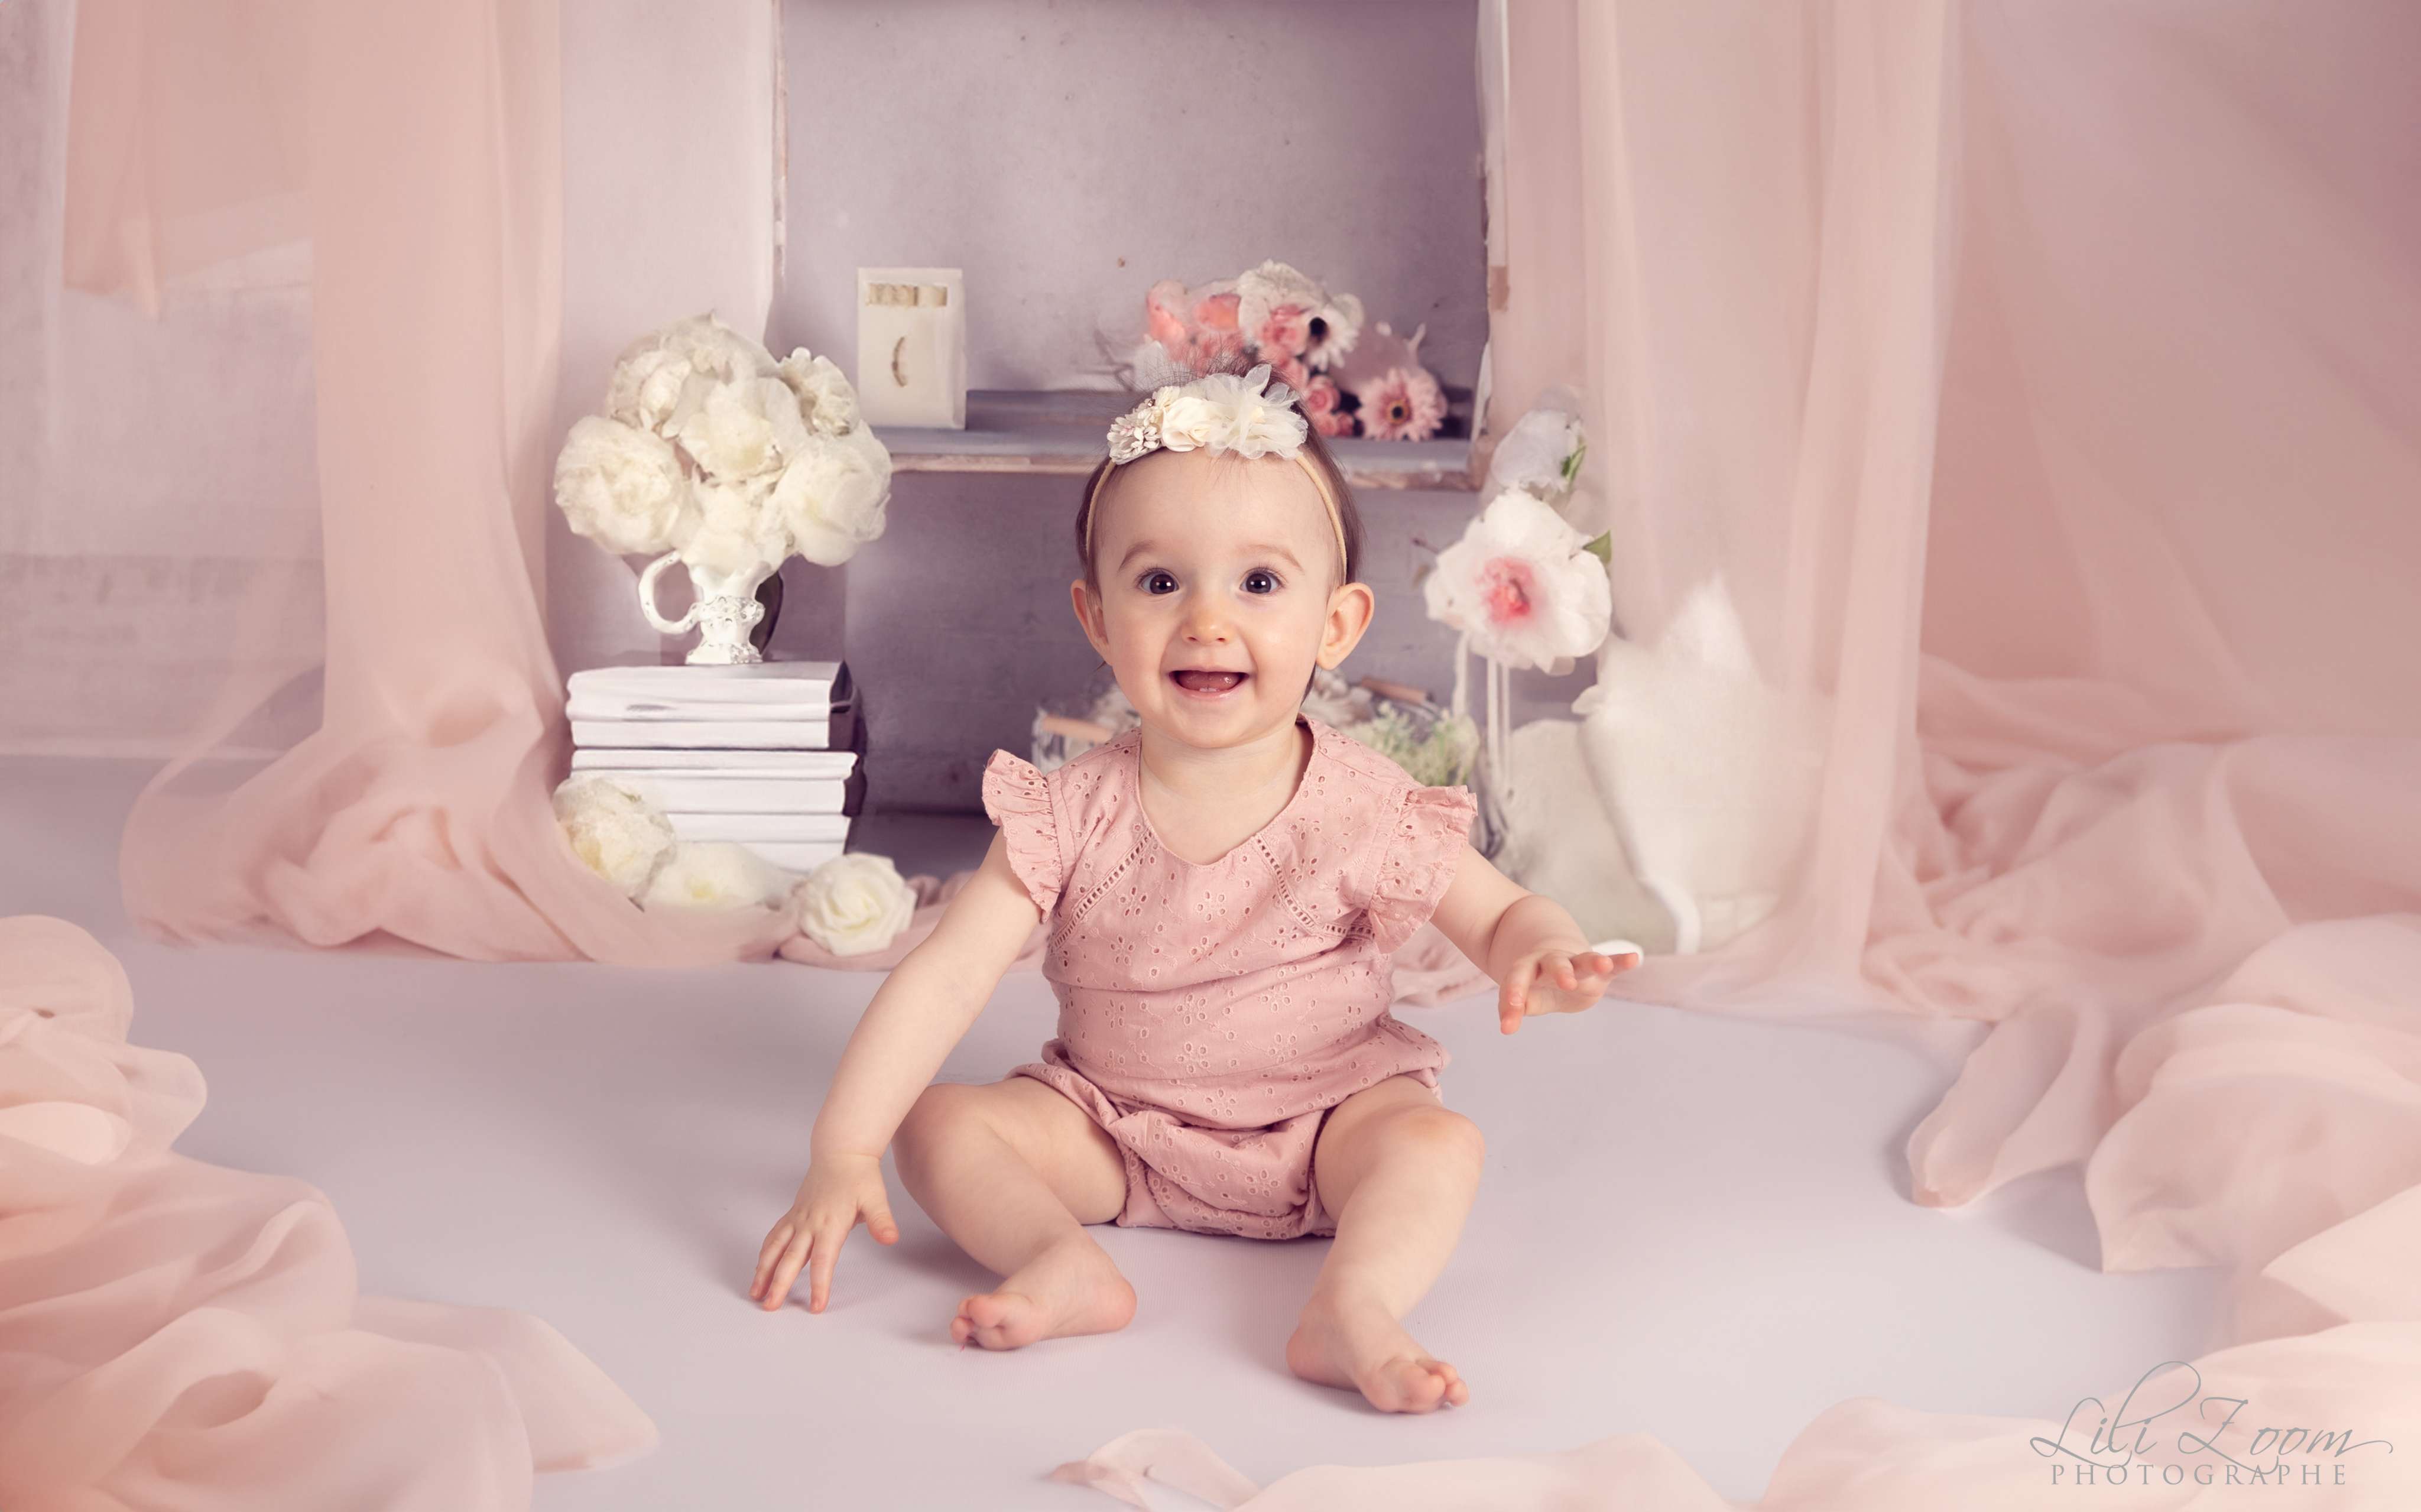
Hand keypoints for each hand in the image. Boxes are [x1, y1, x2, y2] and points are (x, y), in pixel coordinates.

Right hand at [751, 1151, 899, 1312]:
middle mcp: (810, 1223)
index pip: (823, 1260)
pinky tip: (761, 1268)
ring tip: (755, 1293)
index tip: (815, 1306)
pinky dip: (765, 1254)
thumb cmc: (859, 1176)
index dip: (819, 1284)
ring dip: (764, 1271)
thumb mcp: (876, 1198)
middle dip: (780, 1284)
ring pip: (775, 1248)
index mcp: (831, 1223)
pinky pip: (774, 1236)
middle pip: (791, 1259)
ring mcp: (798, 1218)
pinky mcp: (793, 1214)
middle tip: (771, 1307)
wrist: (841, 1152)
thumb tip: (891, 1239)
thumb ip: (881, 1221)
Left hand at [1498, 947, 1638, 1034]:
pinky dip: (1622, 961)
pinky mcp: (1599, 972)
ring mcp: (1577, 964)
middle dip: (1562, 971)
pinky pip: (1612, 965)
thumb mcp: (1525, 997)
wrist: (1556, 963)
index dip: (1514, 995)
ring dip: (1595, 961)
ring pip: (1585, 960)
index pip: (1518, 978)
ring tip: (1604, 963)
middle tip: (1567, 982)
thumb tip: (1506, 1028)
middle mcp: (1554, 961)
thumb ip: (1514, 1009)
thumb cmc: (1536, 985)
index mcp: (1530, 967)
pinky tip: (1635, 959)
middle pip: (1556, 963)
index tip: (1512, 1015)